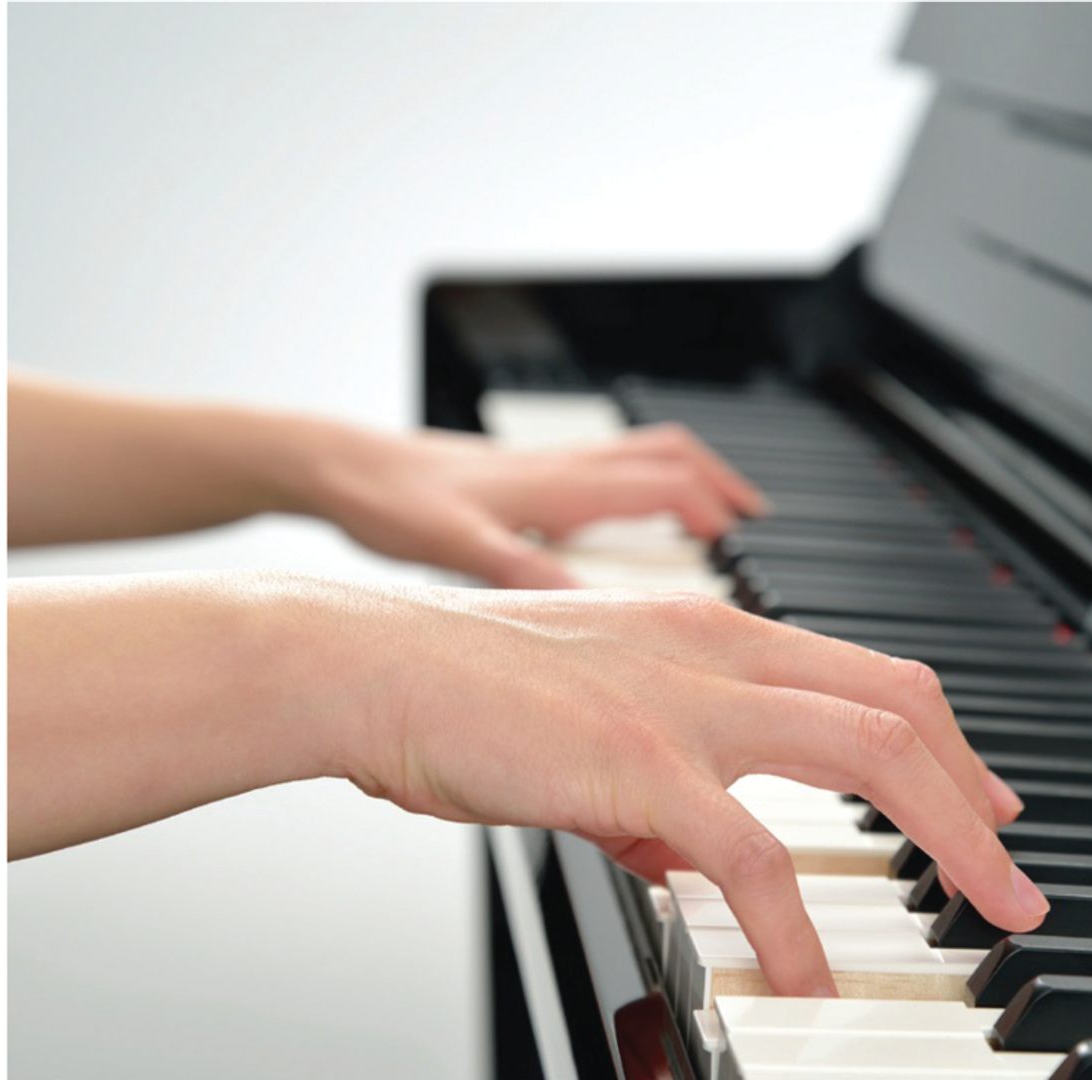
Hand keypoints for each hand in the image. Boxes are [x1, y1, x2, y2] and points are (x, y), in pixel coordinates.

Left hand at [280, 422, 766, 587]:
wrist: (335, 467)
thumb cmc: (390, 502)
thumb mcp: (460, 548)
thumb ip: (529, 577)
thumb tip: (598, 612)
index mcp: (560, 484)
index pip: (667, 482)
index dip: (718, 512)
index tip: (750, 545)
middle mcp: (561, 467)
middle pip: (669, 456)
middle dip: (721, 487)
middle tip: (755, 525)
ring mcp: (542, 467)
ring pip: (639, 455)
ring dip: (684, 479)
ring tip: (714, 517)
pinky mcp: (519, 475)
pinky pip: (603, 468)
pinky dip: (636, 487)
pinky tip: (622, 526)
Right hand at [302, 583, 1046, 996]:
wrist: (368, 666)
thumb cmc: (459, 693)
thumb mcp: (584, 724)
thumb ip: (650, 789)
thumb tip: (685, 857)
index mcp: (709, 632)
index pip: (863, 676)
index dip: (941, 738)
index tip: (979, 796)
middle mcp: (718, 651)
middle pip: (899, 705)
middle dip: (976, 791)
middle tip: (1013, 864)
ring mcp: (687, 701)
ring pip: (870, 752)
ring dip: (951, 837)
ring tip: (990, 908)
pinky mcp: (641, 765)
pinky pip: (753, 856)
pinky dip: (797, 927)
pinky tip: (808, 983)